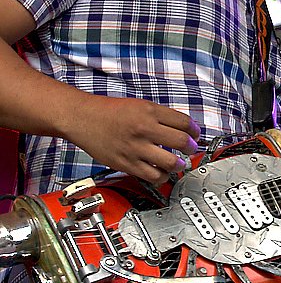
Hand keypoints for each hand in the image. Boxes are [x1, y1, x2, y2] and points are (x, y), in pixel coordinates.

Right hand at [63, 96, 200, 184]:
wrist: (82, 118)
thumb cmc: (107, 111)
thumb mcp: (138, 105)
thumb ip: (159, 116)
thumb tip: (181, 129)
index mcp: (149, 111)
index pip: (183, 122)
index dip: (195, 131)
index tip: (195, 135)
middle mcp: (144, 129)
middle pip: (181, 142)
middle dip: (191, 148)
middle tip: (190, 150)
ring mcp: (135, 148)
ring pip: (170, 162)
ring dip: (179, 165)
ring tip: (178, 164)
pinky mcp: (126, 163)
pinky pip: (152, 175)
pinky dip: (162, 176)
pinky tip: (162, 173)